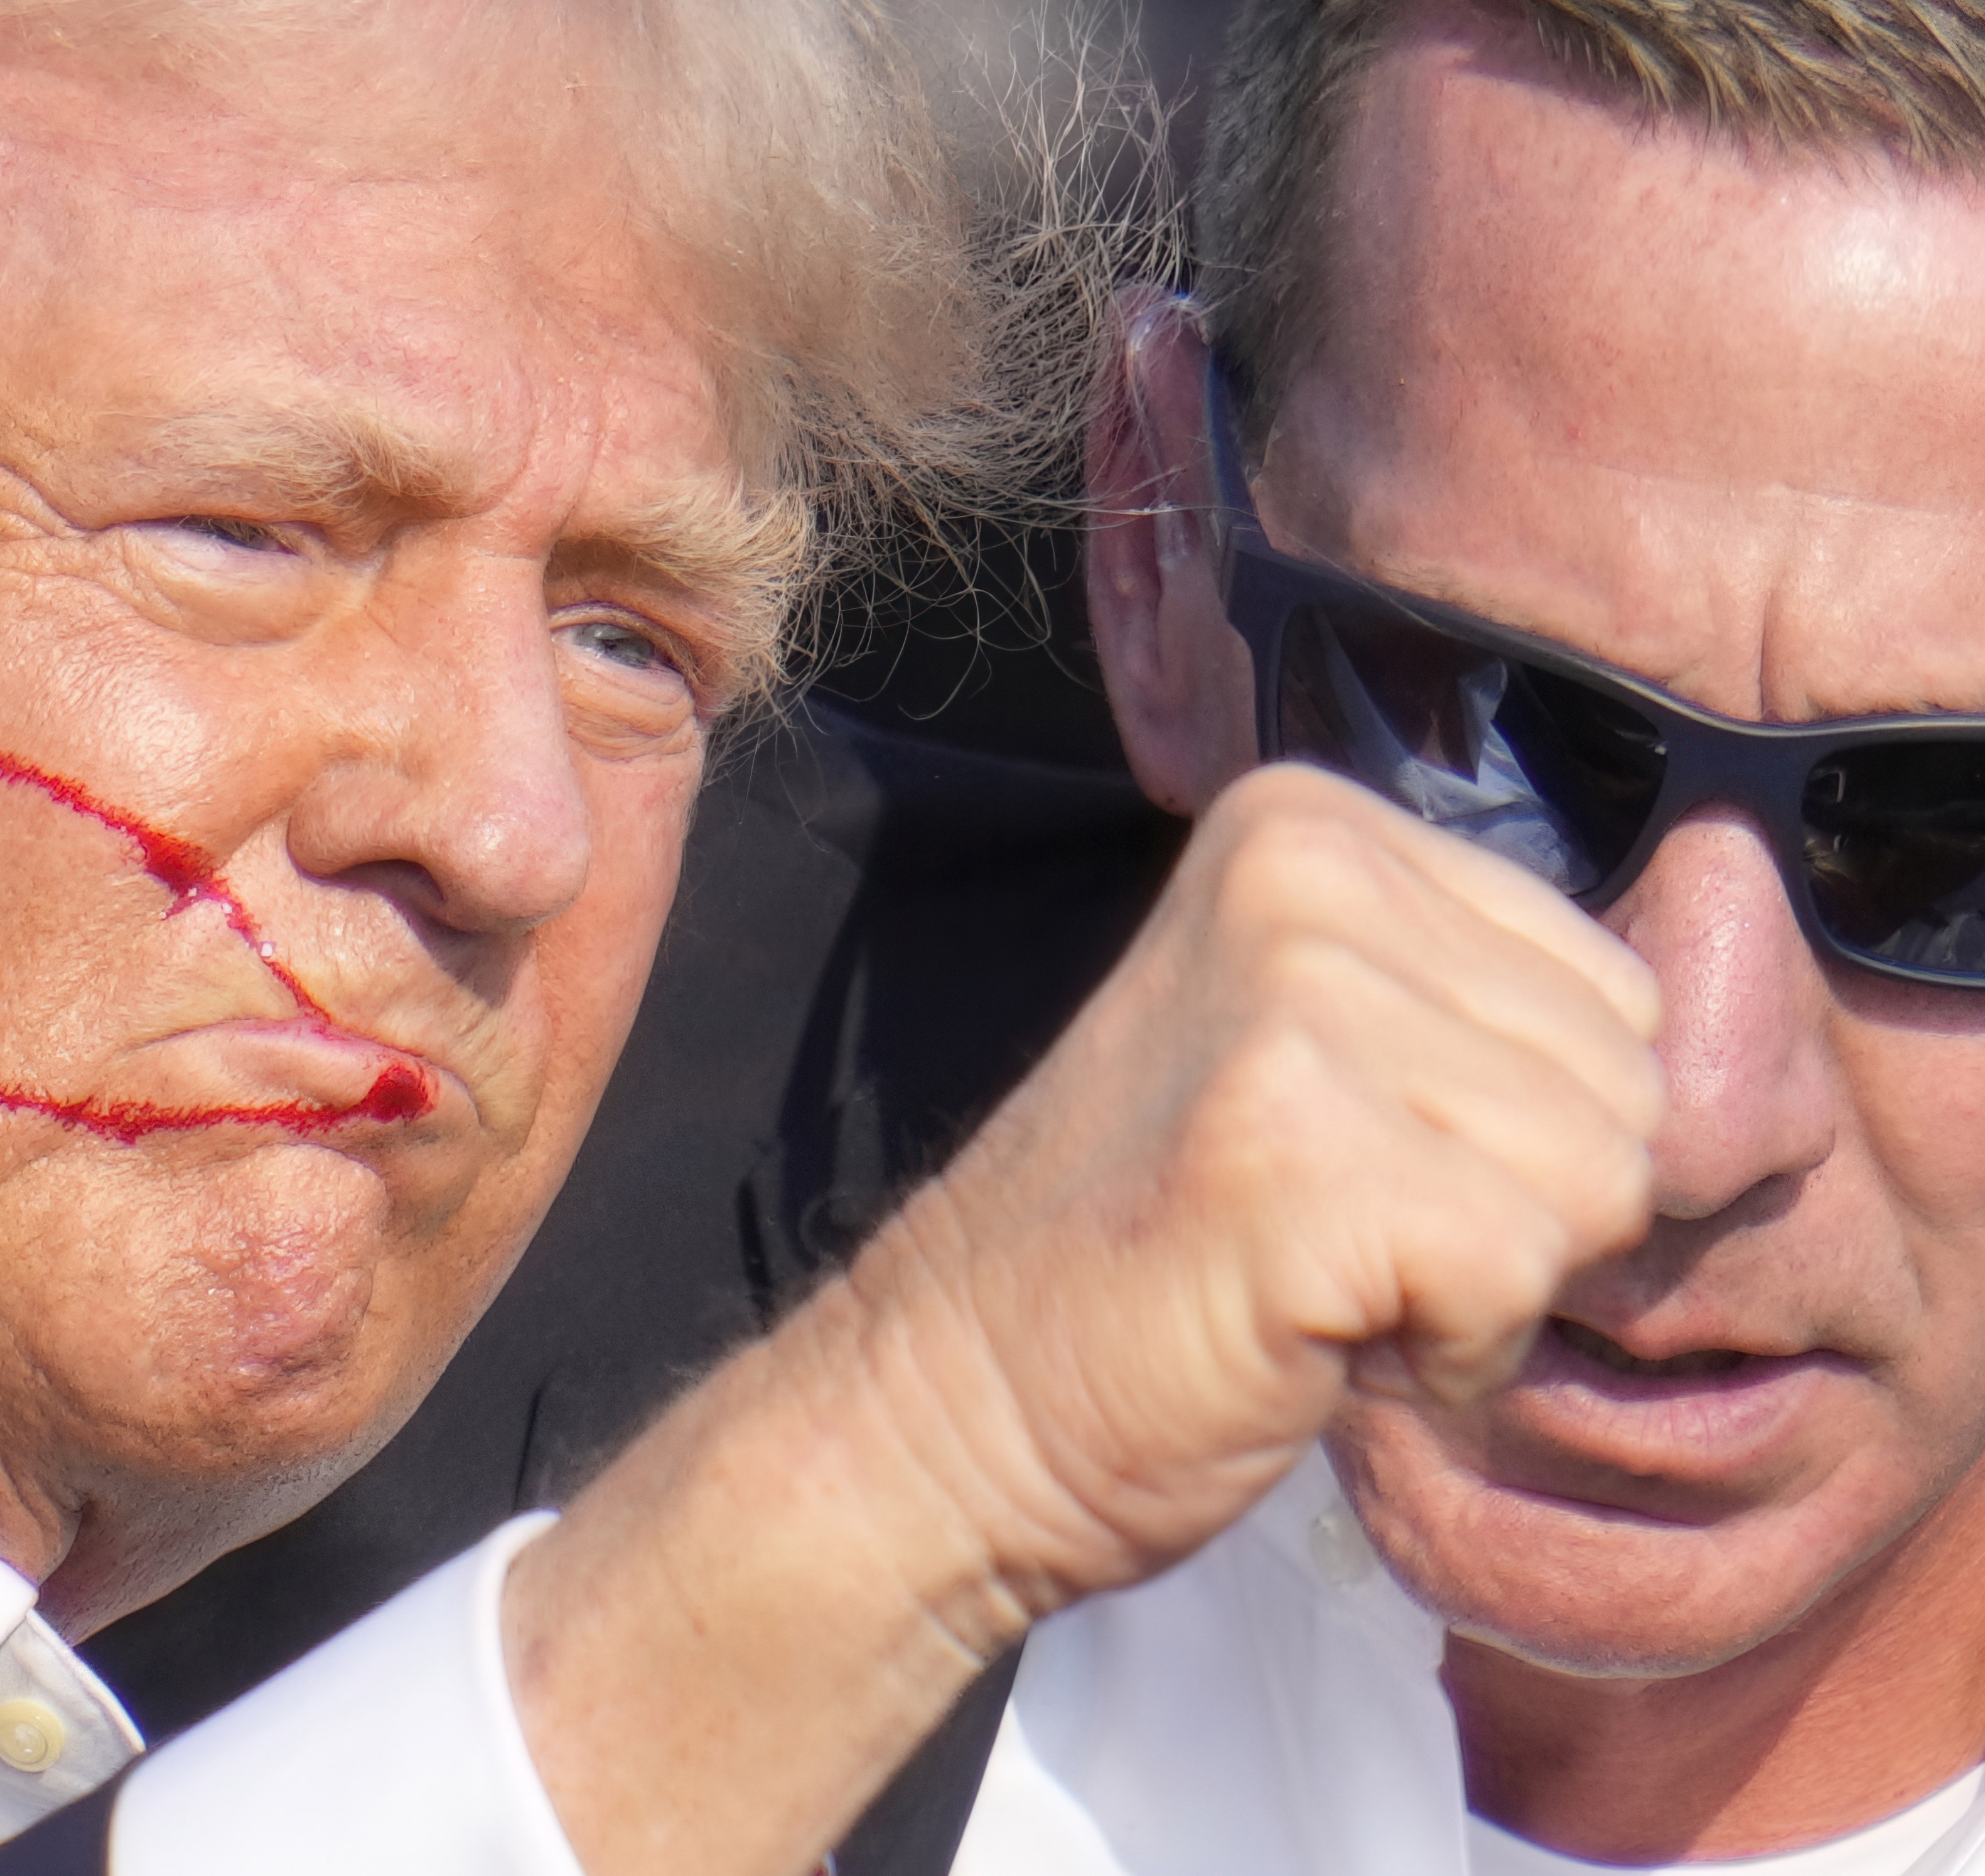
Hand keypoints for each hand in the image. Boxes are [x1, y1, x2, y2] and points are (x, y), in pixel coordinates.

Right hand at [506, 761, 1662, 1875]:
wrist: (957, 1396)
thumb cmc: (1154, 1251)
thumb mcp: (1316, 1048)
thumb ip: (1477, 1007)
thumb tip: (1696, 1069)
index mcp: (1305, 822)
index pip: (1612, 984)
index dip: (1516, 1129)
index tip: (1347, 1164)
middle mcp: (1303, 873)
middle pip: (1626, 1076)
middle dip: (1515, 1204)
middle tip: (1329, 1231)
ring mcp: (1293, 1003)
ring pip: (1598, 1177)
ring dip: (1480, 1280)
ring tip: (1314, 1273)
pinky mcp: (1295, 1152)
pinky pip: (1521, 1273)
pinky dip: (1440, 1351)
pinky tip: (1307, 1332)